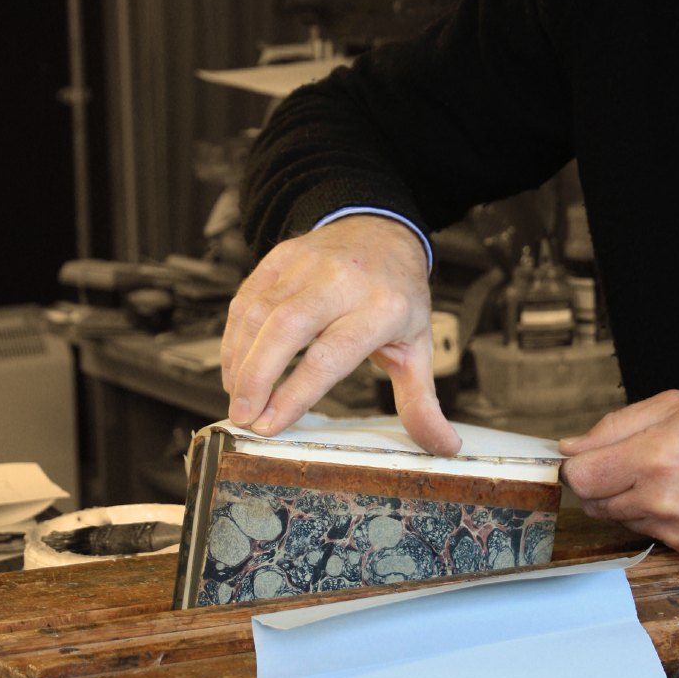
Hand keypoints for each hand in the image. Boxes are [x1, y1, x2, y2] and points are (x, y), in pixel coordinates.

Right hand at [220, 215, 461, 455]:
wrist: (382, 230)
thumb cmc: (398, 295)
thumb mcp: (418, 346)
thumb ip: (422, 400)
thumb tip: (444, 446)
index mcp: (382, 308)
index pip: (331, 355)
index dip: (295, 393)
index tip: (270, 425)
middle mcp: (343, 282)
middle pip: (287, 329)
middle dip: (257, 378)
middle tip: (243, 416)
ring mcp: (309, 264)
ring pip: (260, 313)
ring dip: (240, 359)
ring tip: (237, 398)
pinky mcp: (282, 256)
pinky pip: (248, 297)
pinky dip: (234, 335)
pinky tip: (234, 365)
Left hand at [558, 390, 678, 556]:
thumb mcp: (672, 404)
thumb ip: (613, 426)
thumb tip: (570, 447)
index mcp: (653, 457)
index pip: (579, 477)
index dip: (573, 465)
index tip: (581, 456)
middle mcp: (660, 500)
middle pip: (591, 502)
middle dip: (597, 481)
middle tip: (623, 461)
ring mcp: (674, 529)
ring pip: (616, 518)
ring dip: (622, 498)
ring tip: (656, 474)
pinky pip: (645, 532)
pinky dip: (649, 514)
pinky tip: (674, 494)